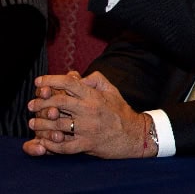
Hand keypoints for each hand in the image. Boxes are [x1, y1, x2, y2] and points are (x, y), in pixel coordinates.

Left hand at [23, 71, 151, 158]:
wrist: (135, 135)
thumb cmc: (121, 112)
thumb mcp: (112, 90)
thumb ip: (95, 80)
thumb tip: (76, 76)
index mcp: (94, 96)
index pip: (69, 83)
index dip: (51, 80)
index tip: (38, 82)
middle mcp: (90, 110)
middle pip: (58, 103)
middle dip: (40, 103)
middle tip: (31, 105)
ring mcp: (88, 128)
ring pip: (57, 126)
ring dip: (41, 125)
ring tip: (33, 124)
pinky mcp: (87, 144)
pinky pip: (64, 146)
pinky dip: (51, 145)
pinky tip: (44, 142)